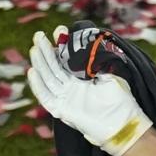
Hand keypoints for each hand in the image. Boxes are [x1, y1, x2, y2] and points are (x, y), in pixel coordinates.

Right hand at [26, 24, 149, 155]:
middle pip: (53, 67)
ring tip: (34, 47)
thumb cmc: (120, 101)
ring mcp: (65, 98)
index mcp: (81, 79)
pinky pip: (46, 97)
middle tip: (39, 34)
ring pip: (48, 78)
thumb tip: (88, 45)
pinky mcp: (62, 111)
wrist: (123, 124)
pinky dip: (39, 85)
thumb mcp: (110, 75)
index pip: (66, 59)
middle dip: (46, 50)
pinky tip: (32, 71)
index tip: (59, 31)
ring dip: (40, 63)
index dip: (61, 45)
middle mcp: (71, 87)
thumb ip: (97, 62)